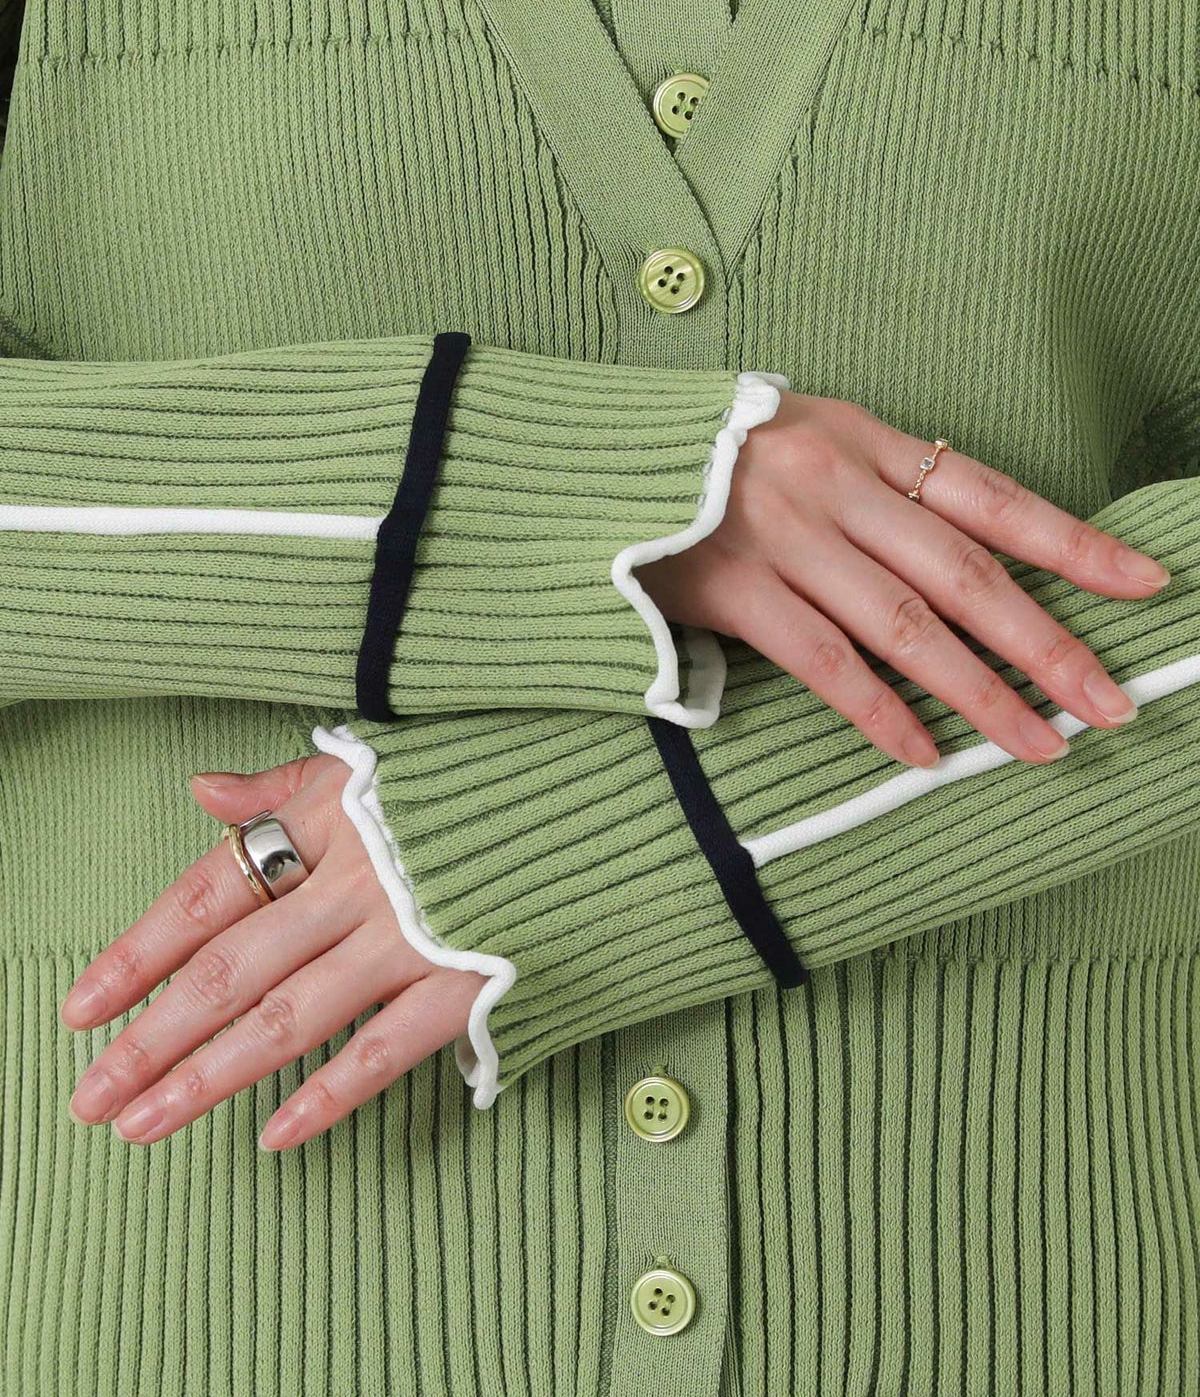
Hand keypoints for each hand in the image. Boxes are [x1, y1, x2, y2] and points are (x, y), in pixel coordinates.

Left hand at [58, 755, 486, 1149]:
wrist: (615, 790)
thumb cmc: (499, 770)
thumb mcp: (387, 756)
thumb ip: (291, 782)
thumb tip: (205, 789)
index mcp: (334, 818)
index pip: (211, 889)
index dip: (139, 951)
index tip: (80, 1009)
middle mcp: (359, 879)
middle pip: (232, 966)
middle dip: (152, 1036)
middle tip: (89, 1099)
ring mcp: (414, 933)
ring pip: (290, 1015)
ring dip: (209, 1075)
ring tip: (143, 1125)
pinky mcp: (471, 978)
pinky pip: (387, 1047)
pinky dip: (329, 1093)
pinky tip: (274, 1135)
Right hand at [638, 392, 1171, 766]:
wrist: (592, 457)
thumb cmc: (706, 457)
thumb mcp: (802, 440)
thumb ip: (876, 484)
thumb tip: (960, 550)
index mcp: (864, 441)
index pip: (993, 497)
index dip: (1075, 543)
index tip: (1146, 586)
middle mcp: (835, 485)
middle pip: (966, 573)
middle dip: (1046, 643)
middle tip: (1109, 702)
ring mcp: (784, 537)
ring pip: (906, 626)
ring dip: (978, 692)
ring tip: (1036, 744)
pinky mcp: (731, 589)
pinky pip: (822, 663)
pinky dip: (877, 714)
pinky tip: (923, 756)